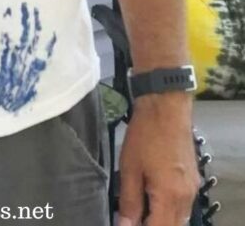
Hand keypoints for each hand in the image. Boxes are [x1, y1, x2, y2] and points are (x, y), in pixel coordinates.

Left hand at [117, 94, 200, 225]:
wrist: (166, 106)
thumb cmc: (145, 134)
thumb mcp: (129, 167)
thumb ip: (129, 201)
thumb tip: (124, 225)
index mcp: (170, 196)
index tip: (127, 222)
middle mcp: (186, 197)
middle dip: (153, 224)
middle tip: (133, 216)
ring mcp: (193, 188)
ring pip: (179, 218)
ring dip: (161, 218)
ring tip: (140, 208)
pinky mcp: (193, 179)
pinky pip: (183, 205)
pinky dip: (169, 208)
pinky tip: (153, 197)